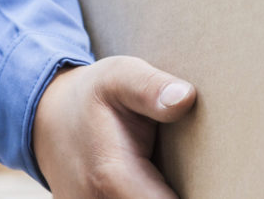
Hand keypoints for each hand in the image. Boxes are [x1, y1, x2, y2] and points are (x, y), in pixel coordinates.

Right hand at [33, 56, 196, 197]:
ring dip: (161, 195)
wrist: (47, 118)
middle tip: (196, 171)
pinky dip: (147, 196)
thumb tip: (185, 98)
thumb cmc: (92, 95)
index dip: (200, 195)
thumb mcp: (120, 77)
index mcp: (112, 176)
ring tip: (168, 172)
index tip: (216, 181)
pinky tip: (154, 182)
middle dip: (184, 192)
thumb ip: (151, 88)